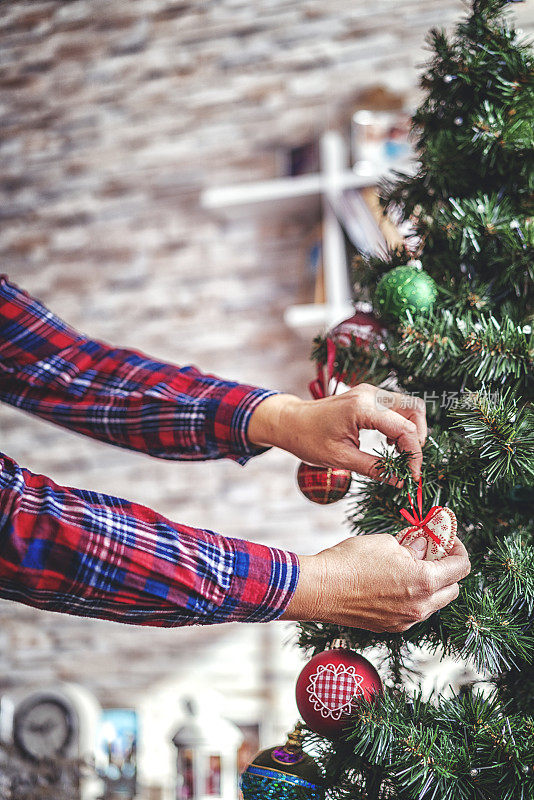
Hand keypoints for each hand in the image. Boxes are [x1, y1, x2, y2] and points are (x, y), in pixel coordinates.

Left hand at [248, 384, 426, 481]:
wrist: (289, 421)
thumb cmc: (308, 439)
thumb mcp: (341, 458)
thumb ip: (373, 468)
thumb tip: (399, 480)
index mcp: (362, 408)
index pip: (405, 429)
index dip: (414, 454)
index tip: (412, 475)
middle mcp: (370, 394)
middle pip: (414, 409)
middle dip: (417, 437)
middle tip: (408, 461)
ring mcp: (369, 392)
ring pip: (408, 406)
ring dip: (410, 430)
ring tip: (399, 454)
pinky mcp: (367, 396)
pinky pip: (395, 407)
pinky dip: (400, 424)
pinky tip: (390, 444)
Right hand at [280, 534, 470, 631]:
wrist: (320, 589)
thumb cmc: (350, 562)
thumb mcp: (386, 543)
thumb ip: (412, 546)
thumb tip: (423, 545)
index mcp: (424, 581)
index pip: (460, 567)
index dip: (458, 549)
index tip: (447, 539)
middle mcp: (420, 606)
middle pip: (453, 590)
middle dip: (448, 569)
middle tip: (431, 552)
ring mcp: (406, 621)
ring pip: (434, 604)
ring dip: (432, 585)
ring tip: (410, 566)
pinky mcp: (390, 627)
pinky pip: (414, 612)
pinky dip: (414, 597)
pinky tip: (395, 582)